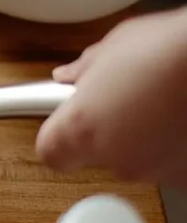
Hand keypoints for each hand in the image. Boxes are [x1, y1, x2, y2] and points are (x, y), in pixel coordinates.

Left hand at [36, 7, 186, 186]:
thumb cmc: (170, 48)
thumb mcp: (114, 46)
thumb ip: (85, 70)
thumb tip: (71, 76)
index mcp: (81, 128)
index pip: (50, 152)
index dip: (59, 137)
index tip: (67, 124)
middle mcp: (115, 158)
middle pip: (97, 153)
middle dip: (108, 130)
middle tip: (127, 98)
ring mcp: (155, 171)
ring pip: (136, 160)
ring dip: (144, 138)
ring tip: (164, 102)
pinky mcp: (186, 176)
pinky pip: (170, 163)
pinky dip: (174, 146)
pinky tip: (181, 116)